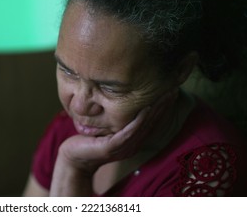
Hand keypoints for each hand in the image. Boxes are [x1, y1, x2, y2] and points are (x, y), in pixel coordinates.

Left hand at [58, 89, 178, 173]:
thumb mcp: (106, 125)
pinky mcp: (113, 148)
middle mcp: (132, 144)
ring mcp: (124, 147)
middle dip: (163, 105)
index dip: (162, 106)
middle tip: (173, 88)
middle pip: (152, 122)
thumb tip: (122, 95)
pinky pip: (129, 132)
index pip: (151, 121)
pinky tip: (146, 108)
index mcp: (132, 139)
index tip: (170, 89)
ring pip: (144, 126)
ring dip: (156, 110)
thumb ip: (116, 115)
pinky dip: (139, 120)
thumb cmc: (88, 139)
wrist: (73, 158)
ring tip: (165, 95)